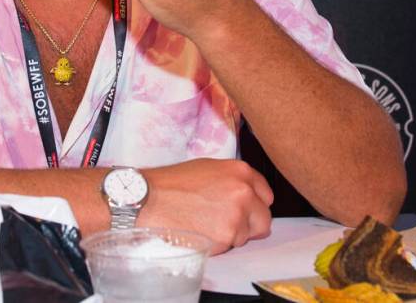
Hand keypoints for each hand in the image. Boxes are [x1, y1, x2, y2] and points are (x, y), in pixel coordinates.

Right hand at [139, 158, 273, 253]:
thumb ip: (233, 180)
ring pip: (247, 236)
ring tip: (205, 224)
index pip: (267, 195)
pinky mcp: (226, 236)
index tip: (245, 209)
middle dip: (248, 224)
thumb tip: (248, 195)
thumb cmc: (171, 184)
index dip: (254, 205)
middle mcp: (244, 192)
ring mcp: (237, 215)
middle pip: (263, 219)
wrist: (148, 200)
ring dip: (231, 235)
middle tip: (224, 222)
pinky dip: (219, 244)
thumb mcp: (207, 168)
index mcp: (240, 171)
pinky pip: (231, 247)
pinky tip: (201, 232)